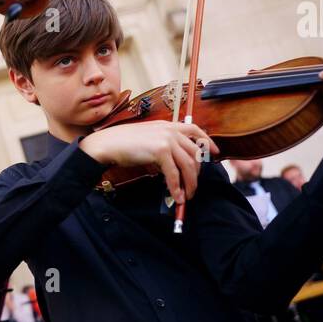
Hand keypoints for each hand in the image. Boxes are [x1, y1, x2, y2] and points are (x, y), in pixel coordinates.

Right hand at [80, 121, 217, 202]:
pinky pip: (174, 173)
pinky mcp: (161, 151)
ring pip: (188, 165)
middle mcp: (170, 130)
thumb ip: (163, 147)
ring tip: (187, 195)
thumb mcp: (148, 139)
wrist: (108, 143)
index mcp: (168, 125)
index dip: (207, 142)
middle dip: (196, 173)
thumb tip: (173, 167)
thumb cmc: (123, 143)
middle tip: (193, 187)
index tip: (213, 153)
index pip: (195, 130)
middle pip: (195, 153)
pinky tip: (176, 196)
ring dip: (189, 183)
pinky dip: (176, 187)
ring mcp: (167, 140)